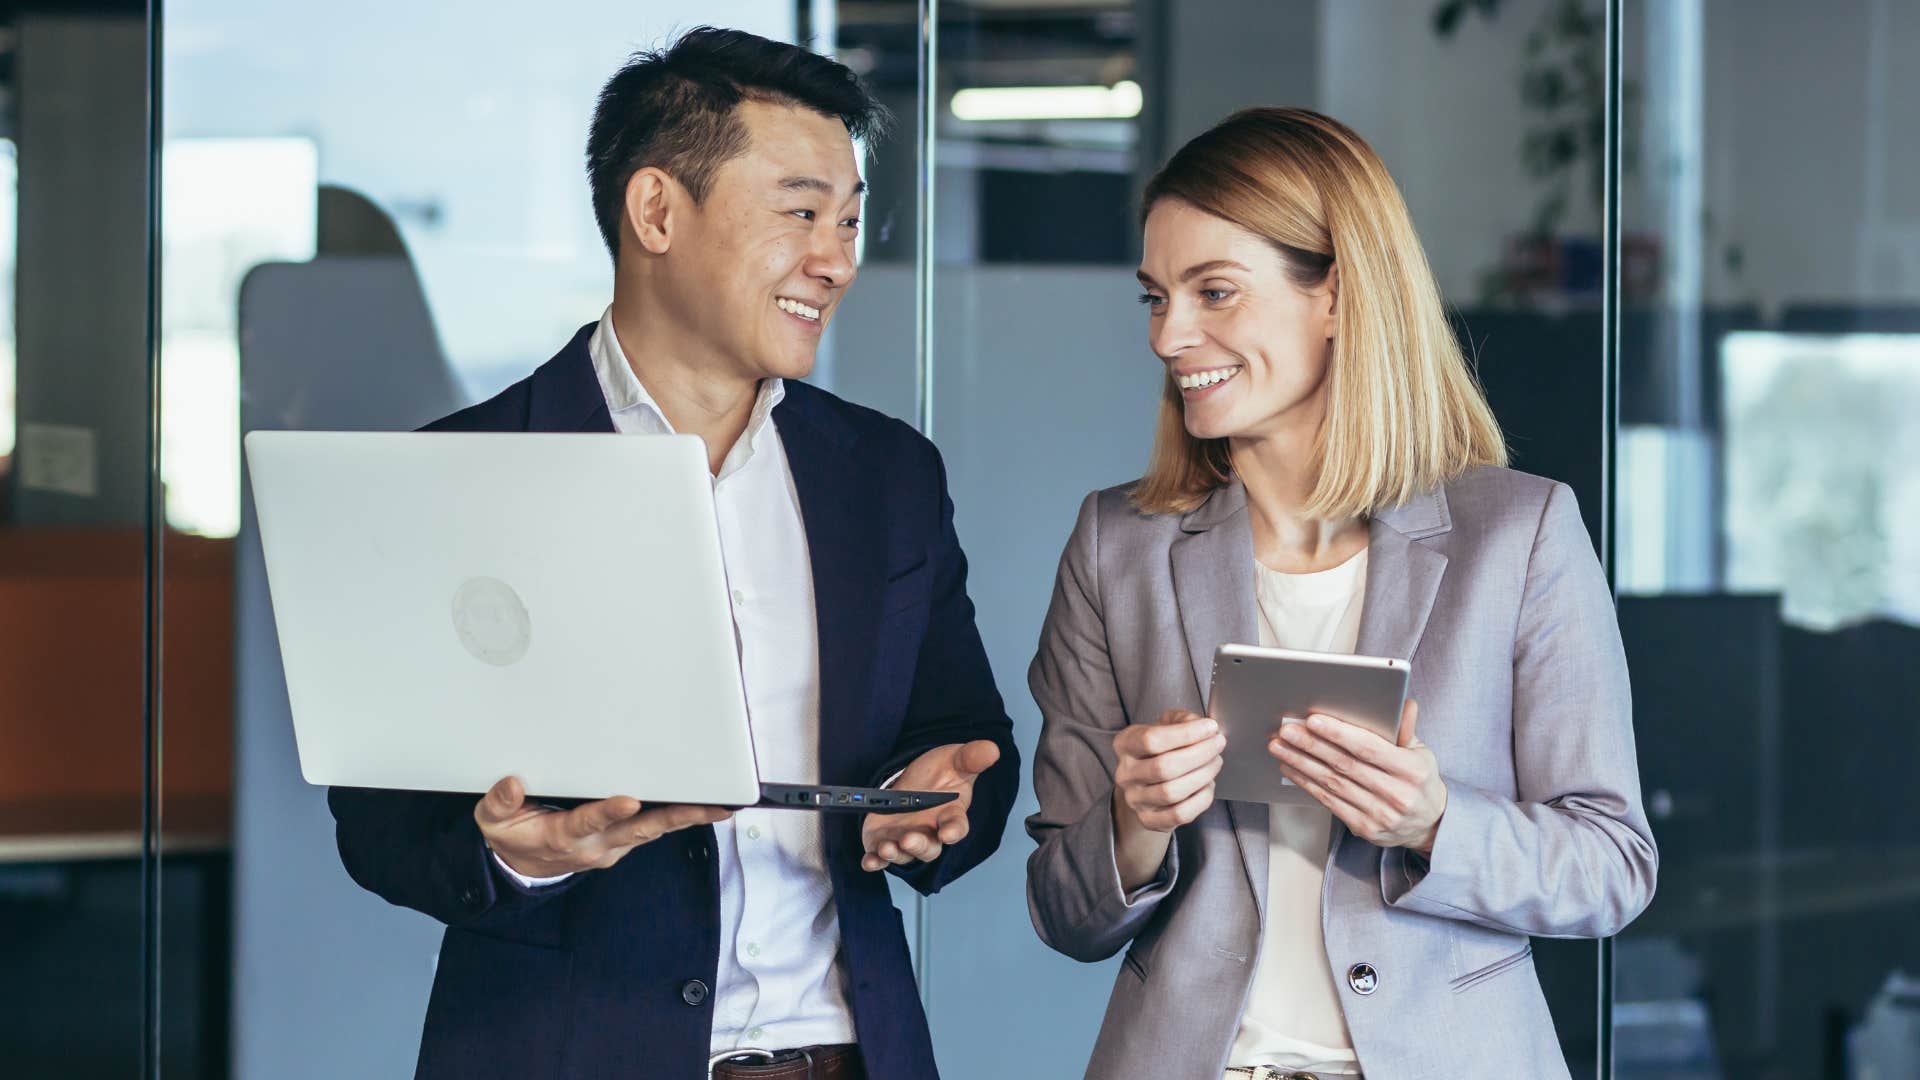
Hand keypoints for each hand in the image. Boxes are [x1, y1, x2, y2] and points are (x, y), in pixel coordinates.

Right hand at [475, 776, 731, 878]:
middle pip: (638, 829)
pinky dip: (677, 818)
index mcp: (563, 836)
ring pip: (653, 830)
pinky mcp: (621, 842)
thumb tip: (512, 784)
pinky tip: (702, 806)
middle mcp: (595, 845)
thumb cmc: (510, 835)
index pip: (588, 822)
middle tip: (708, 806)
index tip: (629, 800)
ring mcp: (612, 846)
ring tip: (719, 806)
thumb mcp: (491, 822)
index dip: (609, 812)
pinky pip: (652, 829)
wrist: (520, 865)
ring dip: (686, 818)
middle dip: (674, 816)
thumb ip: (499, 803)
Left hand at [860, 740, 1000, 871]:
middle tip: (909, 839)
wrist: (912, 776)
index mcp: (949, 815)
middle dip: (919, 846)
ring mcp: (906, 839)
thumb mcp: (954, 760)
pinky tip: (869, 862)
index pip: (956, 827)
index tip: (948, 833)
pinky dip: (874, 861)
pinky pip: (880, 857)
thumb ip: (971, 757)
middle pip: (929, 848)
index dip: (953, 831)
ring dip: (895, 854)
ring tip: (887, 847)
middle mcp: (929, 832)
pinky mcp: (884, 841)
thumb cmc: (939, 772)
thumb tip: (992, 749)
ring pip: (904, 855)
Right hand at [1112, 709, 1225, 832]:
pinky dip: (1201, 799)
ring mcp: (1135, 800)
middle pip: (1164, 767)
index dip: (1186, 733)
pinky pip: (1180, 814)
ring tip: (1215, 762)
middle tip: (1218, 744)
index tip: (1210, 727)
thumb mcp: (1166, 726)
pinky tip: (1208, 785)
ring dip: (1203, 775)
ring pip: (1172, 792)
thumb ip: (1183, 720)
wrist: (1148, 783)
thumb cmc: (1161, 750)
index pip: (1151, 740)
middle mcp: (1125, 773)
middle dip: (1199, 754)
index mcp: (1125, 744)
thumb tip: (1203, 728)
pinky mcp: (1149, 820)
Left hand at [1267, 699, 1446, 854]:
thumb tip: (1403, 702)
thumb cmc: (1420, 780)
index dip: (1338, 733)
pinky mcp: (1364, 828)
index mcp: (1411, 770)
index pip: (1368, 748)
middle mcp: (1396, 794)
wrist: (1430, 824)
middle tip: (1286, 730)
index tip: (1313, 720)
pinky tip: (1291, 768)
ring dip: (1301, 763)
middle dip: (1311, 745)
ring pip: (1332, 783)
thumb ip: (1406, 729)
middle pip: (1345, 765)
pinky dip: (1307, 783)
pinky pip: (1329, 802)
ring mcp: (1379, 814)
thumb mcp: (1422, 752)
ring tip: (1279, 746)